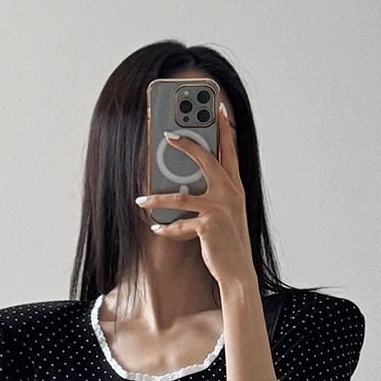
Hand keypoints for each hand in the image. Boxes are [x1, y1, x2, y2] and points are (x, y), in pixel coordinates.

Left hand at [135, 100, 254, 287]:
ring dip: (156, 199)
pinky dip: (166, 229)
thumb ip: (213, 196)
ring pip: (180, 196)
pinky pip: (179, 224)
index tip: (218, 108)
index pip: (231, 151)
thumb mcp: (226, 215)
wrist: (238, 272)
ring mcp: (220, 208)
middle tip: (167, 135)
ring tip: (141, 200)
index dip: (225, 128)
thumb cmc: (228, 245)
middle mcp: (230, 194)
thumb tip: (183, 187)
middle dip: (186, 143)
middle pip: (205, 159)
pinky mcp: (208, 225)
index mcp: (235, 188)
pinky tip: (157, 229)